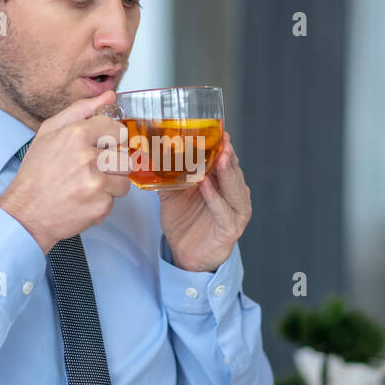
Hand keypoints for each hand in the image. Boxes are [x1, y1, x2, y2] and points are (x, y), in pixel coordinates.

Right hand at [0, 90, 130, 253]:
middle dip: (111, 165)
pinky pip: (114, 201)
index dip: (110, 141)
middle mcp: (88, 157)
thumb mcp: (49, 132)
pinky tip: (83, 201)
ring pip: (124, 180)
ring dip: (110, 185)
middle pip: (124, 156)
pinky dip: (101, 203)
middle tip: (90, 171)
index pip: (117, 130)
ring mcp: (96, 183)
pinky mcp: (100, 206)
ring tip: (87, 186)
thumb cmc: (36, 173)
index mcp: (76, 134)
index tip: (100, 148)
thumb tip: (109, 96)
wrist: (25, 213)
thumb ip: (80, 110)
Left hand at [160, 131, 251, 272]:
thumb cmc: (184, 221)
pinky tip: (206, 186)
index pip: (225, 160)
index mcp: (223, 182)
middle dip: (227, 155)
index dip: (222, 145)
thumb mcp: (172, 193)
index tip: (218, 130)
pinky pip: (223, 212)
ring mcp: (235, 212)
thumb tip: (149, 154)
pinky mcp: (230, 229)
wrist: (186, 254)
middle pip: (232, 171)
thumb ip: (168, 175)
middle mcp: (234, 194)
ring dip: (226, 173)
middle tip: (223, 139)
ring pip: (234, 189)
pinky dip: (215, 199)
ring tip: (221, 158)